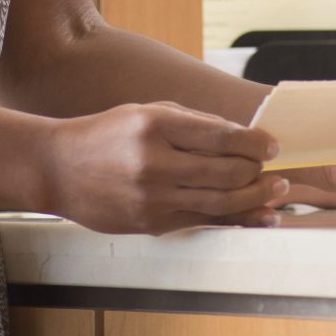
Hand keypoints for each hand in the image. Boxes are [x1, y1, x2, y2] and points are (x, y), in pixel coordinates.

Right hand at [42, 101, 289, 235]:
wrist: (57, 169)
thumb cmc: (107, 134)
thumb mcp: (145, 112)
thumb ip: (192, 123)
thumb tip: (242, 136)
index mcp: (154, 125)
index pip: (220, 136)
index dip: (254, 142)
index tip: (273, 145)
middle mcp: (154, 162)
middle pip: (225, 172)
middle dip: (259, 173)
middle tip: (279, 172)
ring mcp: (152, 197)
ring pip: (219, 203)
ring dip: (254, 199)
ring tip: (276, 193)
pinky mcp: (151, 224)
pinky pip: (202, 222)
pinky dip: (233, 219)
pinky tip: (253, 215)